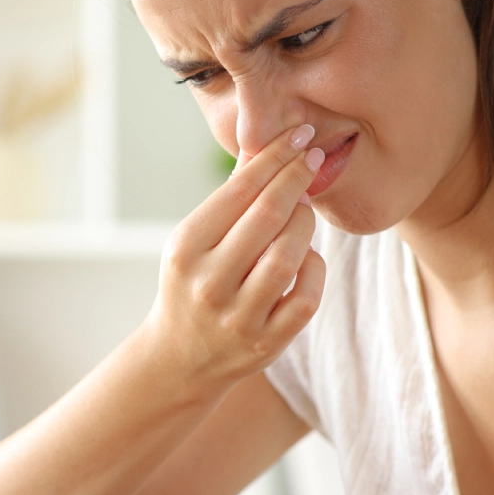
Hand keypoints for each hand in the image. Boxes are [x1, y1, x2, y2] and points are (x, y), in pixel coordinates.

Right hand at [138, 125, 327, 390]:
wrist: (180, 358)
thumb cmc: (192, 283)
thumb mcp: (195, 240)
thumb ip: (230, 198)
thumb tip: (265, 144)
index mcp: (185, 249)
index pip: (237, 191)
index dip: (274, 158)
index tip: (299, 136)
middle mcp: (208, 283)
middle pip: (267, 217)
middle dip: (296, 179)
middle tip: (313, 159)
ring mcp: (238, 317)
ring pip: (289, 256)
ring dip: (305, 225)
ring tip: (303, 212)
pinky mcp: (266, 343)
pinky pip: (306, 296)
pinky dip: (313, 269)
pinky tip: (306, 258)